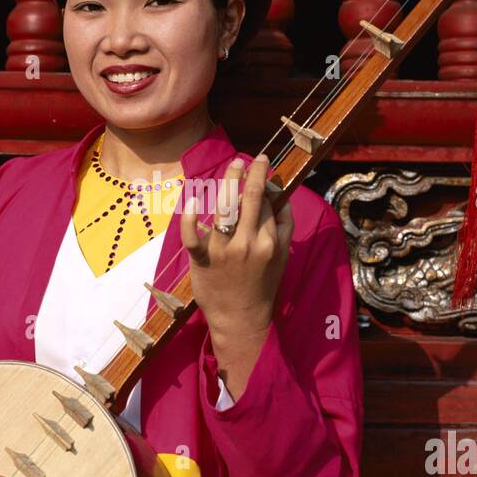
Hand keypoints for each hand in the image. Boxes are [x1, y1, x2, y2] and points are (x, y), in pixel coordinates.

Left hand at [180, 153, 293, 397]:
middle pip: (250, 198)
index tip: (262, 168)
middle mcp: (248, 243)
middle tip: (252, 158)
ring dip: (228, 181)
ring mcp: (223, 251)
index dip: (264, 182)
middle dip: (252, 172)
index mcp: (269, 242)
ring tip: (233, 166)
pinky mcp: (201, 260)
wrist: (241, 318)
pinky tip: (193, 199)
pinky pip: (192, 237)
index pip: (267, 203)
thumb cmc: (262, 284)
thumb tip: (282, 195)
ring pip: (225, 208)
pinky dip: (190, 218)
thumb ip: (285, 225)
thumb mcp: (283, 256)